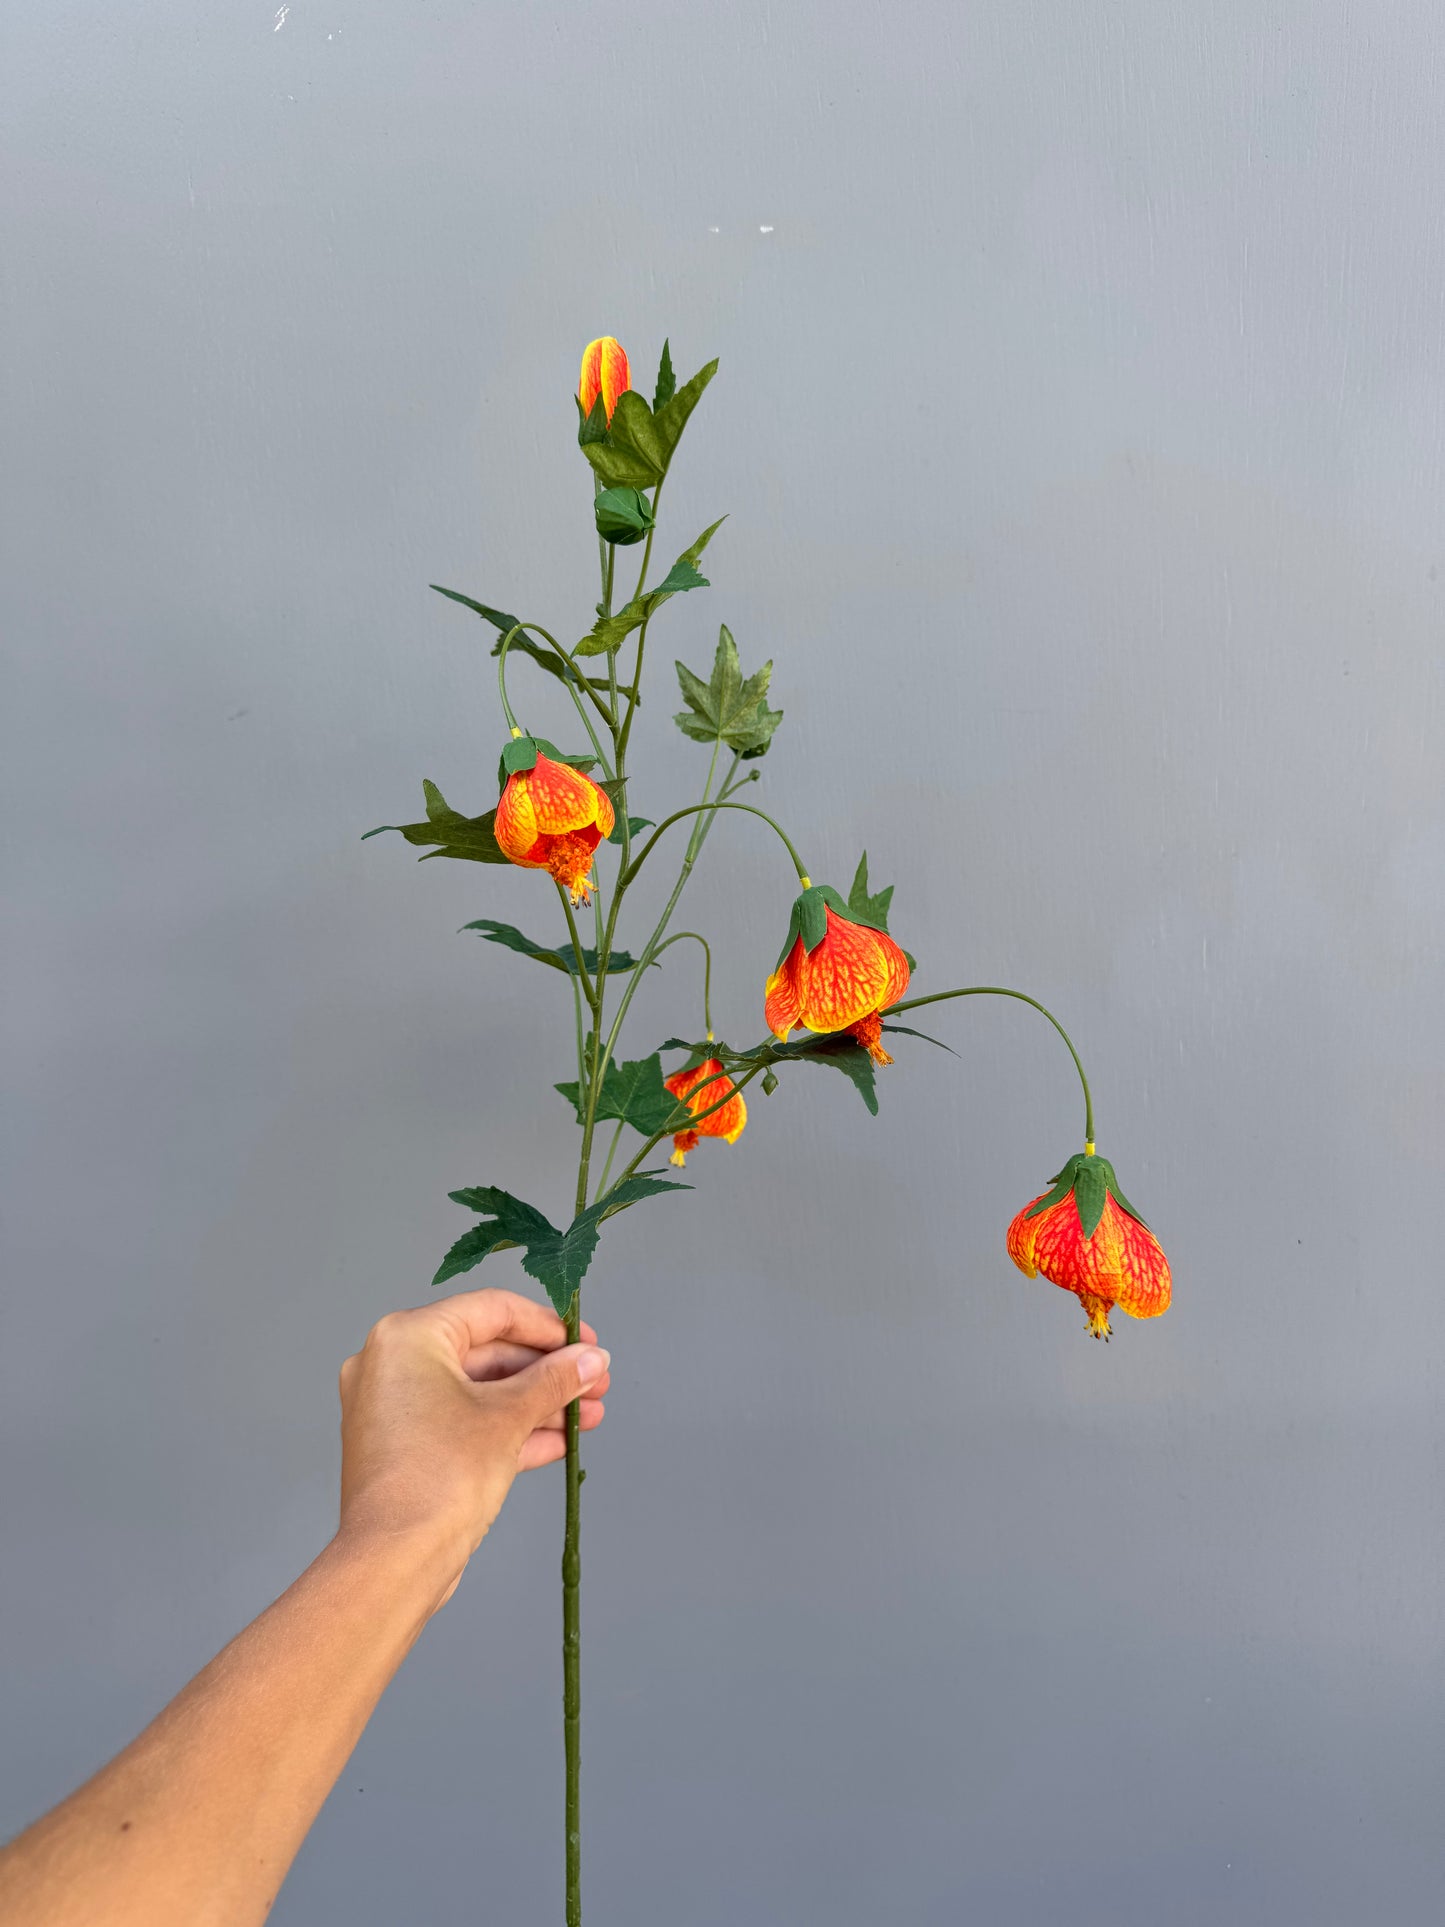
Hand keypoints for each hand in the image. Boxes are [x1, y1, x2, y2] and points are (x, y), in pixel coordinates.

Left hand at [337, 1289, 609, 1600]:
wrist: (396, 1561)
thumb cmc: (441, 1476)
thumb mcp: (509, 1417)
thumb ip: (554, 1380)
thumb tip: (591, 1360)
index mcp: (408, 1338)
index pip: (491, 1311)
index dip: (547, 1326)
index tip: (587, 1342)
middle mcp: (393, 1364)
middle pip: (488, 1353)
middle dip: (548, 1373)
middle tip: (595, 1383)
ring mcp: (397, 1409)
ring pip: (480, 1393)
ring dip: (537, 1404)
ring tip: (588, 1417)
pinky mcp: (406, 1449)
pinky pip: (464, 1424)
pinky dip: (508, 1430)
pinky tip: (558, 1442)